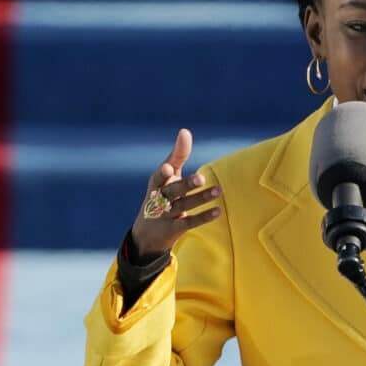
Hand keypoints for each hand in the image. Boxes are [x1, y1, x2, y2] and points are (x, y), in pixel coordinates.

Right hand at [130, 128, 221, 257]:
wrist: (147, 234)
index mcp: (156, 184)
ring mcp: (166, 216)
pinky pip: (190, 223)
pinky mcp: (174, 229)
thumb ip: (177, 154)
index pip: (158, 177)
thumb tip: (184, 131)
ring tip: (218, 190)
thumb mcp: (166, 176)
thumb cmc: (161, 195)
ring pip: (184, 206)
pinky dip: (203, 217)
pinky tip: (218, 211)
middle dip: (186, 184)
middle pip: (173, 191)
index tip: (169, 168)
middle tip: (201, 178)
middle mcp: (159, 200)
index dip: (163, 173)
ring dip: (201, 198)